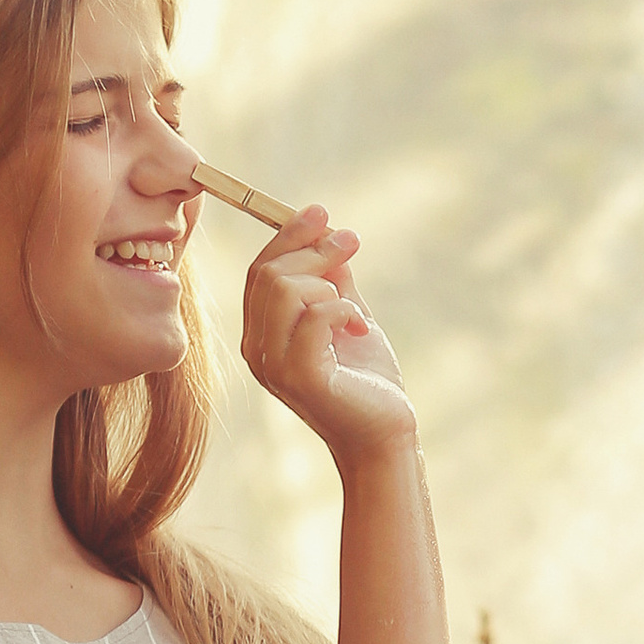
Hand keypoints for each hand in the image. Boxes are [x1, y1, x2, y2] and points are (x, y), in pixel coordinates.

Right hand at [239, 205, 418, 466]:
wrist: (386, 431)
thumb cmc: (366, 379)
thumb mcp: (348, 316)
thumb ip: (333, 279)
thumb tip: (328, 233)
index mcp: (262, 334)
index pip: (260, 272)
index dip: (288, 235)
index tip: (321, 211)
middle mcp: (257, 351)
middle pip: (269, 274)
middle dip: (314, 248)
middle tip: (353, 240)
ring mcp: (274, 366)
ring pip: (285, 290)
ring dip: (329, 284)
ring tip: (352, 308)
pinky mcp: (301, 377)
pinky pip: (315, 317)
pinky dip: (343, 309)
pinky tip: (358, 327)